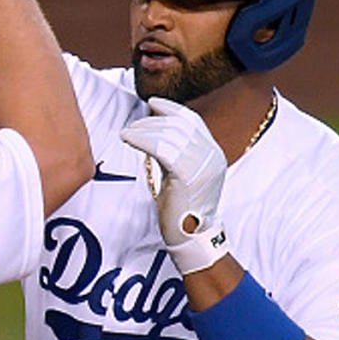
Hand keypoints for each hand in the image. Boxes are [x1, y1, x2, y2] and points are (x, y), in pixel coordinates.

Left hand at [120, 98, 229, 273]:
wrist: (191, 236)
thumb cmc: (180, 208)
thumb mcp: (182, 174)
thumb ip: (176, 152)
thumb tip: (155, 129)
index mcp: (213, 153)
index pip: (193, 121)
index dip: (171, 109)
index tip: (152, 104)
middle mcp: (212, 156)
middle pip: (179, 125)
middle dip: (151, 121)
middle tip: (131, 126)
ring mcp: (202, 165)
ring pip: (169, 135)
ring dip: (143, 130)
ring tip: (125, 134)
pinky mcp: (188, 175)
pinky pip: (162, 148)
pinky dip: (142, 139)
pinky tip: (128, 139)